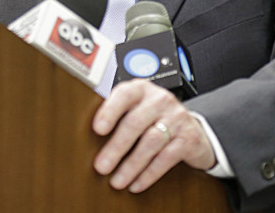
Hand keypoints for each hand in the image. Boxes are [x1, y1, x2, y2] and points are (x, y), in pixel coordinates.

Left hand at [92, 79, 215, 192]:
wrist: (190, 128)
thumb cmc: (153, 119)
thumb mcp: (136, 108)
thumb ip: (116, 114)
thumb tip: (84, 135)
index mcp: (142, 90)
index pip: (125, 94)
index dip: (110, 111)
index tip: (97, 129)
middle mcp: (160, 100)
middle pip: (135, 123)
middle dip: (116, 148)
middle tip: (101, 167)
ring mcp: (177, 118)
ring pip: (151, 142)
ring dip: (131, 165)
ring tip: (116, 181)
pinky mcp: (188, 138)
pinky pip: (166, 158)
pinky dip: (149, 174)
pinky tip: (136, 184)